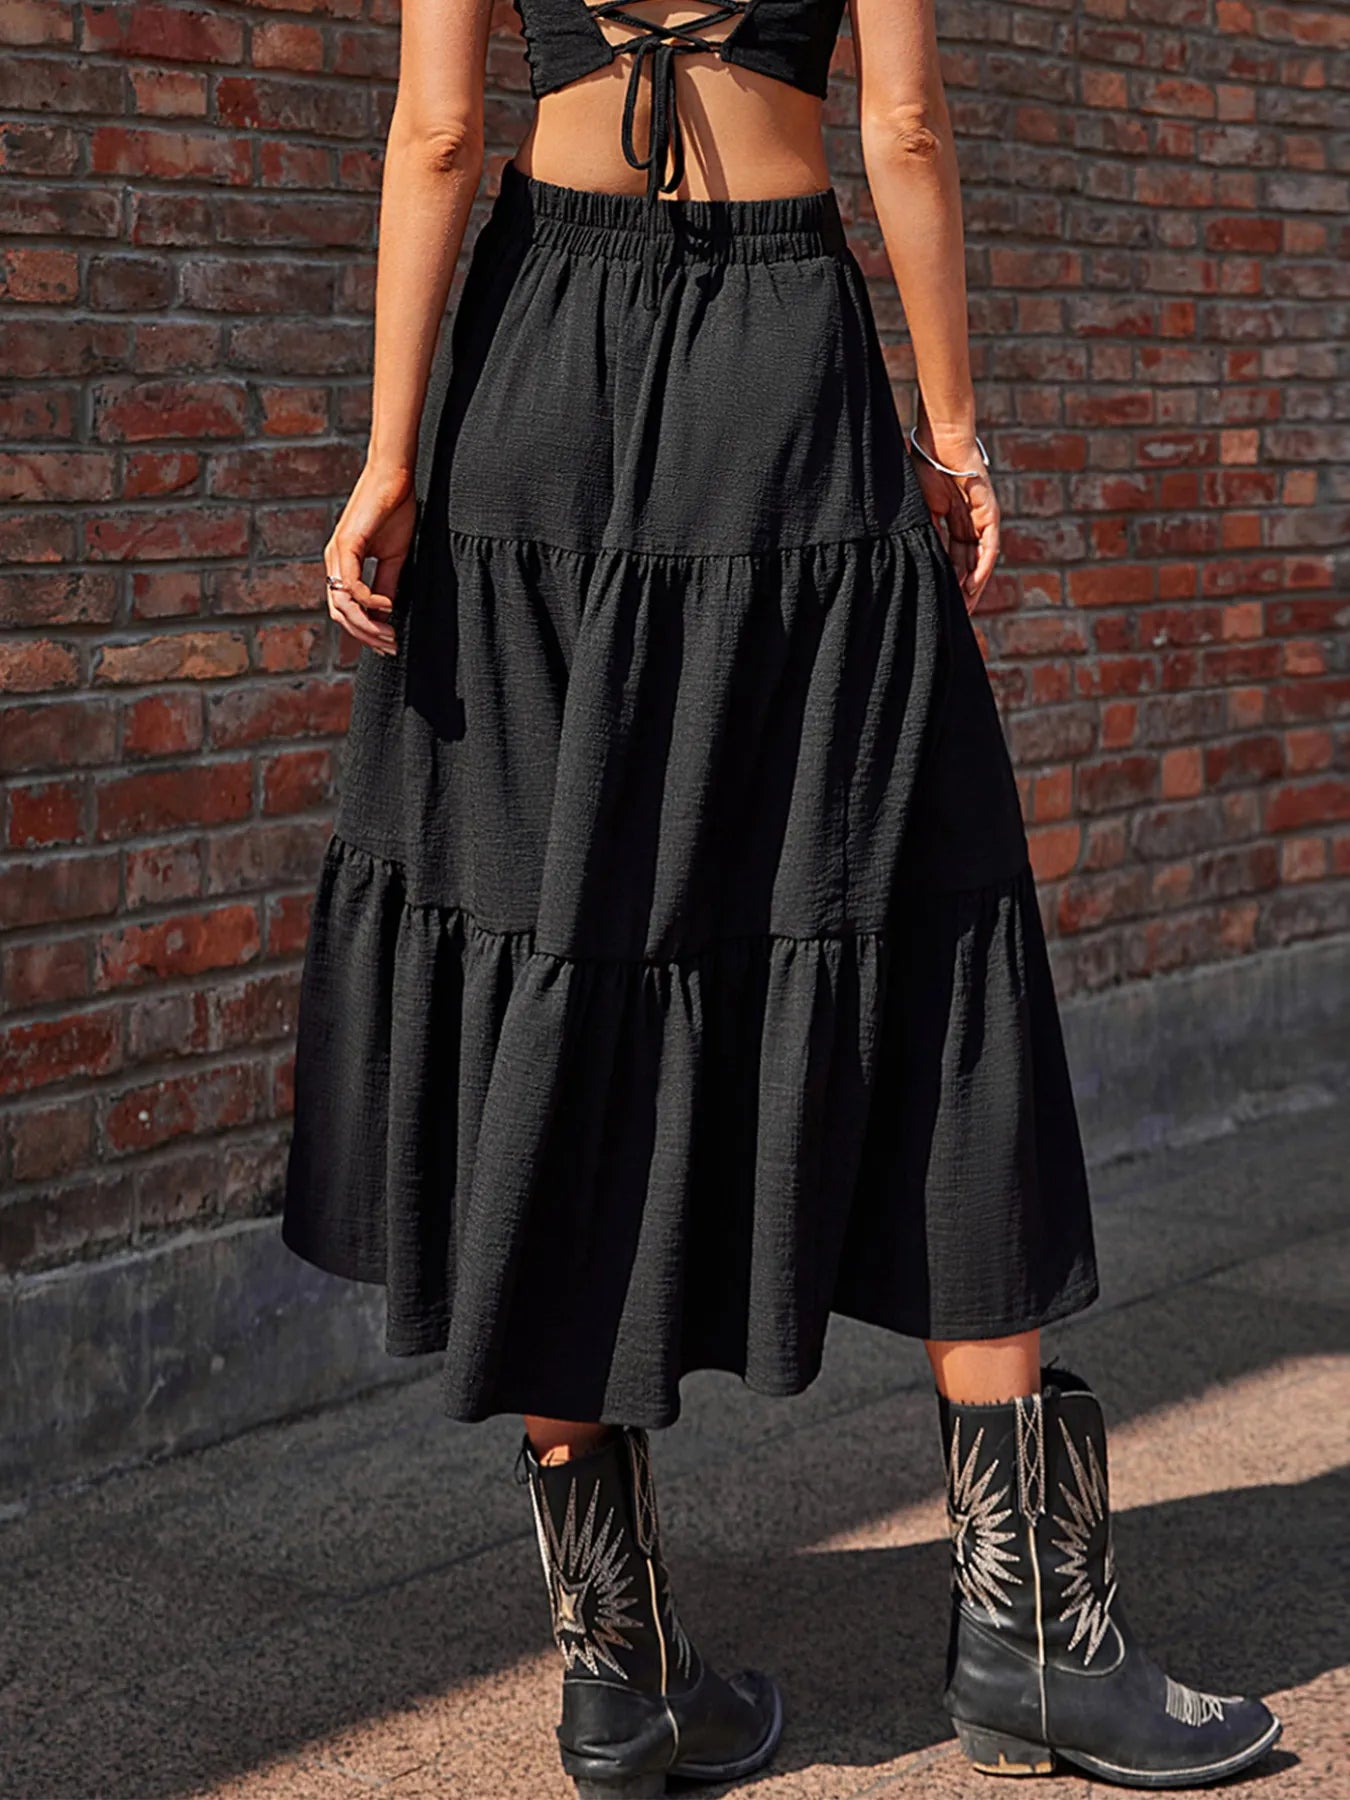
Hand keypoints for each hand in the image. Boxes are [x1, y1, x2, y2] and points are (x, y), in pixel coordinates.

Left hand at [324, 463, 416, 655]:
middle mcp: (334, 562)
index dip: (365, 631)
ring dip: (366, 625)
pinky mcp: (346, 544)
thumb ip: (386, 584)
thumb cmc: (395, 511)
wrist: (395, 477)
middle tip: (390, 646)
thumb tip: (386, 613)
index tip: (388, 643)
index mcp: (343, 565)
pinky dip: (368, 601)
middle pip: (340, 613)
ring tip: (389, 633)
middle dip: (366, 635)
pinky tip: (387, 606)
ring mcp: (336, 554)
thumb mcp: (393, 557)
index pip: (346, 609)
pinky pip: (351, 585)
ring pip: (342, 605)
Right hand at [908, 427, 999, 613]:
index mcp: (950, 521)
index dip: (945, 581)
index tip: (938, 603)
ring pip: (979, 559)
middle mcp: (968, 522)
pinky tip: (973, 584)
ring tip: (965, 608)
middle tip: (955, 617)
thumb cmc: (923, 466)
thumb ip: (920, 534)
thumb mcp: (918, 510)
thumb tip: (911, 561)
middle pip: (967, 564)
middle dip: (961, 591)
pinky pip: (988, 545)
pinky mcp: (989, 511)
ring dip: (974, 584)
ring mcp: (980, 517)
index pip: (950, 558)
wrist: (938, 440)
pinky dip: (981, 566)